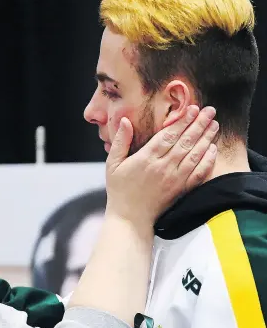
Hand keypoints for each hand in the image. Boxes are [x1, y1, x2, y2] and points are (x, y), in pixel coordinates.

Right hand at [105, 105, 217, 225]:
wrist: (130, 219)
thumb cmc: (119, 191)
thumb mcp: (113, 164)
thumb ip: (120, 141)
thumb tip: (126, 121)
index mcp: (146, 159)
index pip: (168, 135)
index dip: (182, 121)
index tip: (192, 108)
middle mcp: (163, 168)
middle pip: (185, 142)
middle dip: (199, 124)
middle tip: (210, 111)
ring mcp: (174, 179)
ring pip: (195, 155)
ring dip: (206, 138)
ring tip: (214, 125)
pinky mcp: (181, 190)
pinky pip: (198, 173)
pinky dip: (208, 160)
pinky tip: (212, 149)